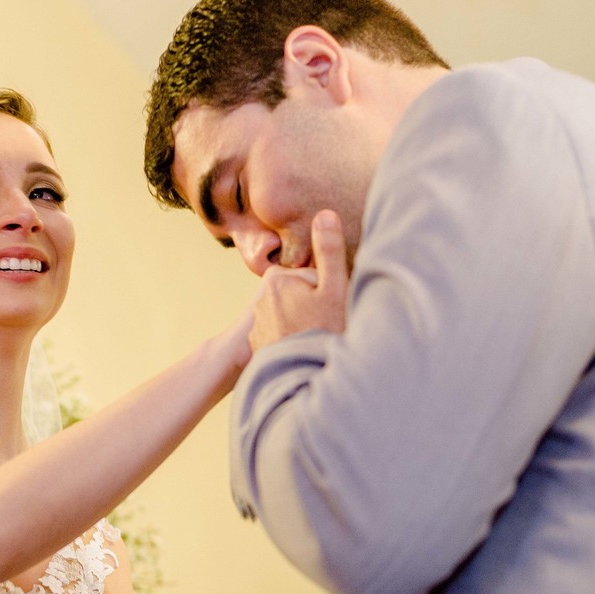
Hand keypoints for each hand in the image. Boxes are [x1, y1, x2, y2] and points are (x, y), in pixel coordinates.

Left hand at [249, 211, 348, 352]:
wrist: (301, 380)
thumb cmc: (322, 333)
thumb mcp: (334, 289)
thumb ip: (330, 251)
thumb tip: (325, 214)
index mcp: (279, 279)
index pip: (314, 278)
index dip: (330, 292)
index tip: (333, 309)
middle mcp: (263, 299)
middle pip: (303, 296)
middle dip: (317, 309)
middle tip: (327, 328)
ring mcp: (260, 324)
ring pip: (294, 317)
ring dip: (306, 327)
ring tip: (316, 342)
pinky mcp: (260, 346)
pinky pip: (284, 336)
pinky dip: (294, 343)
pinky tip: (304, 354)